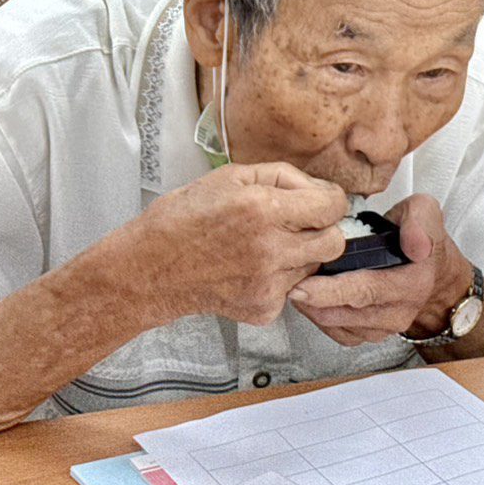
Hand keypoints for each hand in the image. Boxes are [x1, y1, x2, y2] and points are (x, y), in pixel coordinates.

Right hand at [128, 162, 347, 324]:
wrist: (149, 268)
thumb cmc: (182, 220)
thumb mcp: (232, 176)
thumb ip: (283, 176)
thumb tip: (318, 188)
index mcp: (264, 210)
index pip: (332, 206)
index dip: (330, 200)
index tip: (322, 201)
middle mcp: (270, 249)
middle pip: (334, 241)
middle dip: (323, 229)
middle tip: (300, 225)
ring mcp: (268, 283)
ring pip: (315, 266)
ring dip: (301, 254)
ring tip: (266, 246)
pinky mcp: (263, 308)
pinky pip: (292, 289)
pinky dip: (280, 278)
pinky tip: (253, 267)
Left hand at [287, 195, 473, 346]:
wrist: (434, 273)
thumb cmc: (421, 239)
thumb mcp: (426, 213)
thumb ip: (421, 220)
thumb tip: (416, 245)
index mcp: (413, 283)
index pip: (367, 291)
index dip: (332, 291)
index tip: (303, 285)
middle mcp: (399, 312)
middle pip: (346, 313)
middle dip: (312, 300)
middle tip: (286, 282)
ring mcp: (384, 328)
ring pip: (338, 325)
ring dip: (312, 309)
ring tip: (295, 285)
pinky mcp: (371, 335)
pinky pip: (338, 333)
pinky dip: (320, 317)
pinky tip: (310, 298)